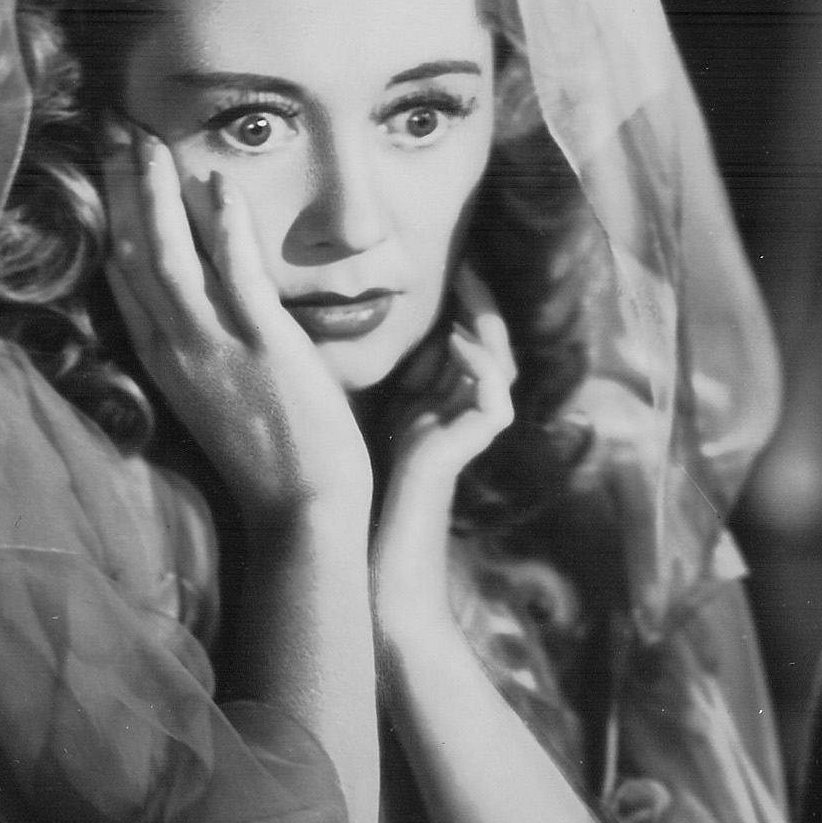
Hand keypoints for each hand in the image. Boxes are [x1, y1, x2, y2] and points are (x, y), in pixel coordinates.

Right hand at [100, 126, 370, 528]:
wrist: (301, 509)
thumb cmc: (270, 456)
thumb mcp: (215, 394)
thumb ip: (202, 345)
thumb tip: (204, 302)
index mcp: (163, 358)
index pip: (123, 271)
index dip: (112, 212)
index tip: (109, 162)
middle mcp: (177, 347)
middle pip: (134, 251)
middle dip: (122, 184)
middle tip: (117, 124)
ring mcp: (217, 347)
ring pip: (171, 255)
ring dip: (158, 191)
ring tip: (151, 138)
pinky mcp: (265, 348)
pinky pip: (238, 277)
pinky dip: (225, 228)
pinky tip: (219, 186)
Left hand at [371, 273, 517, 654]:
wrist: (355, 560)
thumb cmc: (339, 492)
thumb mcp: (343, 415)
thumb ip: (350, 376)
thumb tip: (321, 319)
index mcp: (427, 405)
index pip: (458, 339)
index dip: (456, 302)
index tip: (439, 264)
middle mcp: (453, 416)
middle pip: (489, 344)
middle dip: (480, 301)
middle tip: (467, 262)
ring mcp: (463, 435)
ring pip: (500, 365)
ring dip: (488, 324)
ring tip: (468, 286)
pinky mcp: (463, 452)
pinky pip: (495, 400)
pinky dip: (480, 367)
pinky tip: (455, 341)